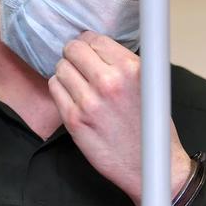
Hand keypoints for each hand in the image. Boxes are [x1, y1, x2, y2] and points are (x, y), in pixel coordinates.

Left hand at [47, 32, 192, 205]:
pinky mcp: (75, 119)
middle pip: (73, 48)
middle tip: (79, 65)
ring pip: (61, 67)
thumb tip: (97, 47)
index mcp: (131, 69)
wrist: (150, 167)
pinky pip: (55, 88)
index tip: (90, 52)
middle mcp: (109, 81)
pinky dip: (60, 89)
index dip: (90, 44)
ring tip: (77, 83)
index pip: (95, 39)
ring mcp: (89, 101)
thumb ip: (123, 64)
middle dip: (75, 55)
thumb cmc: (150, 128)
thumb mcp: (149, 85)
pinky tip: (72, 96)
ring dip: (66, 72)